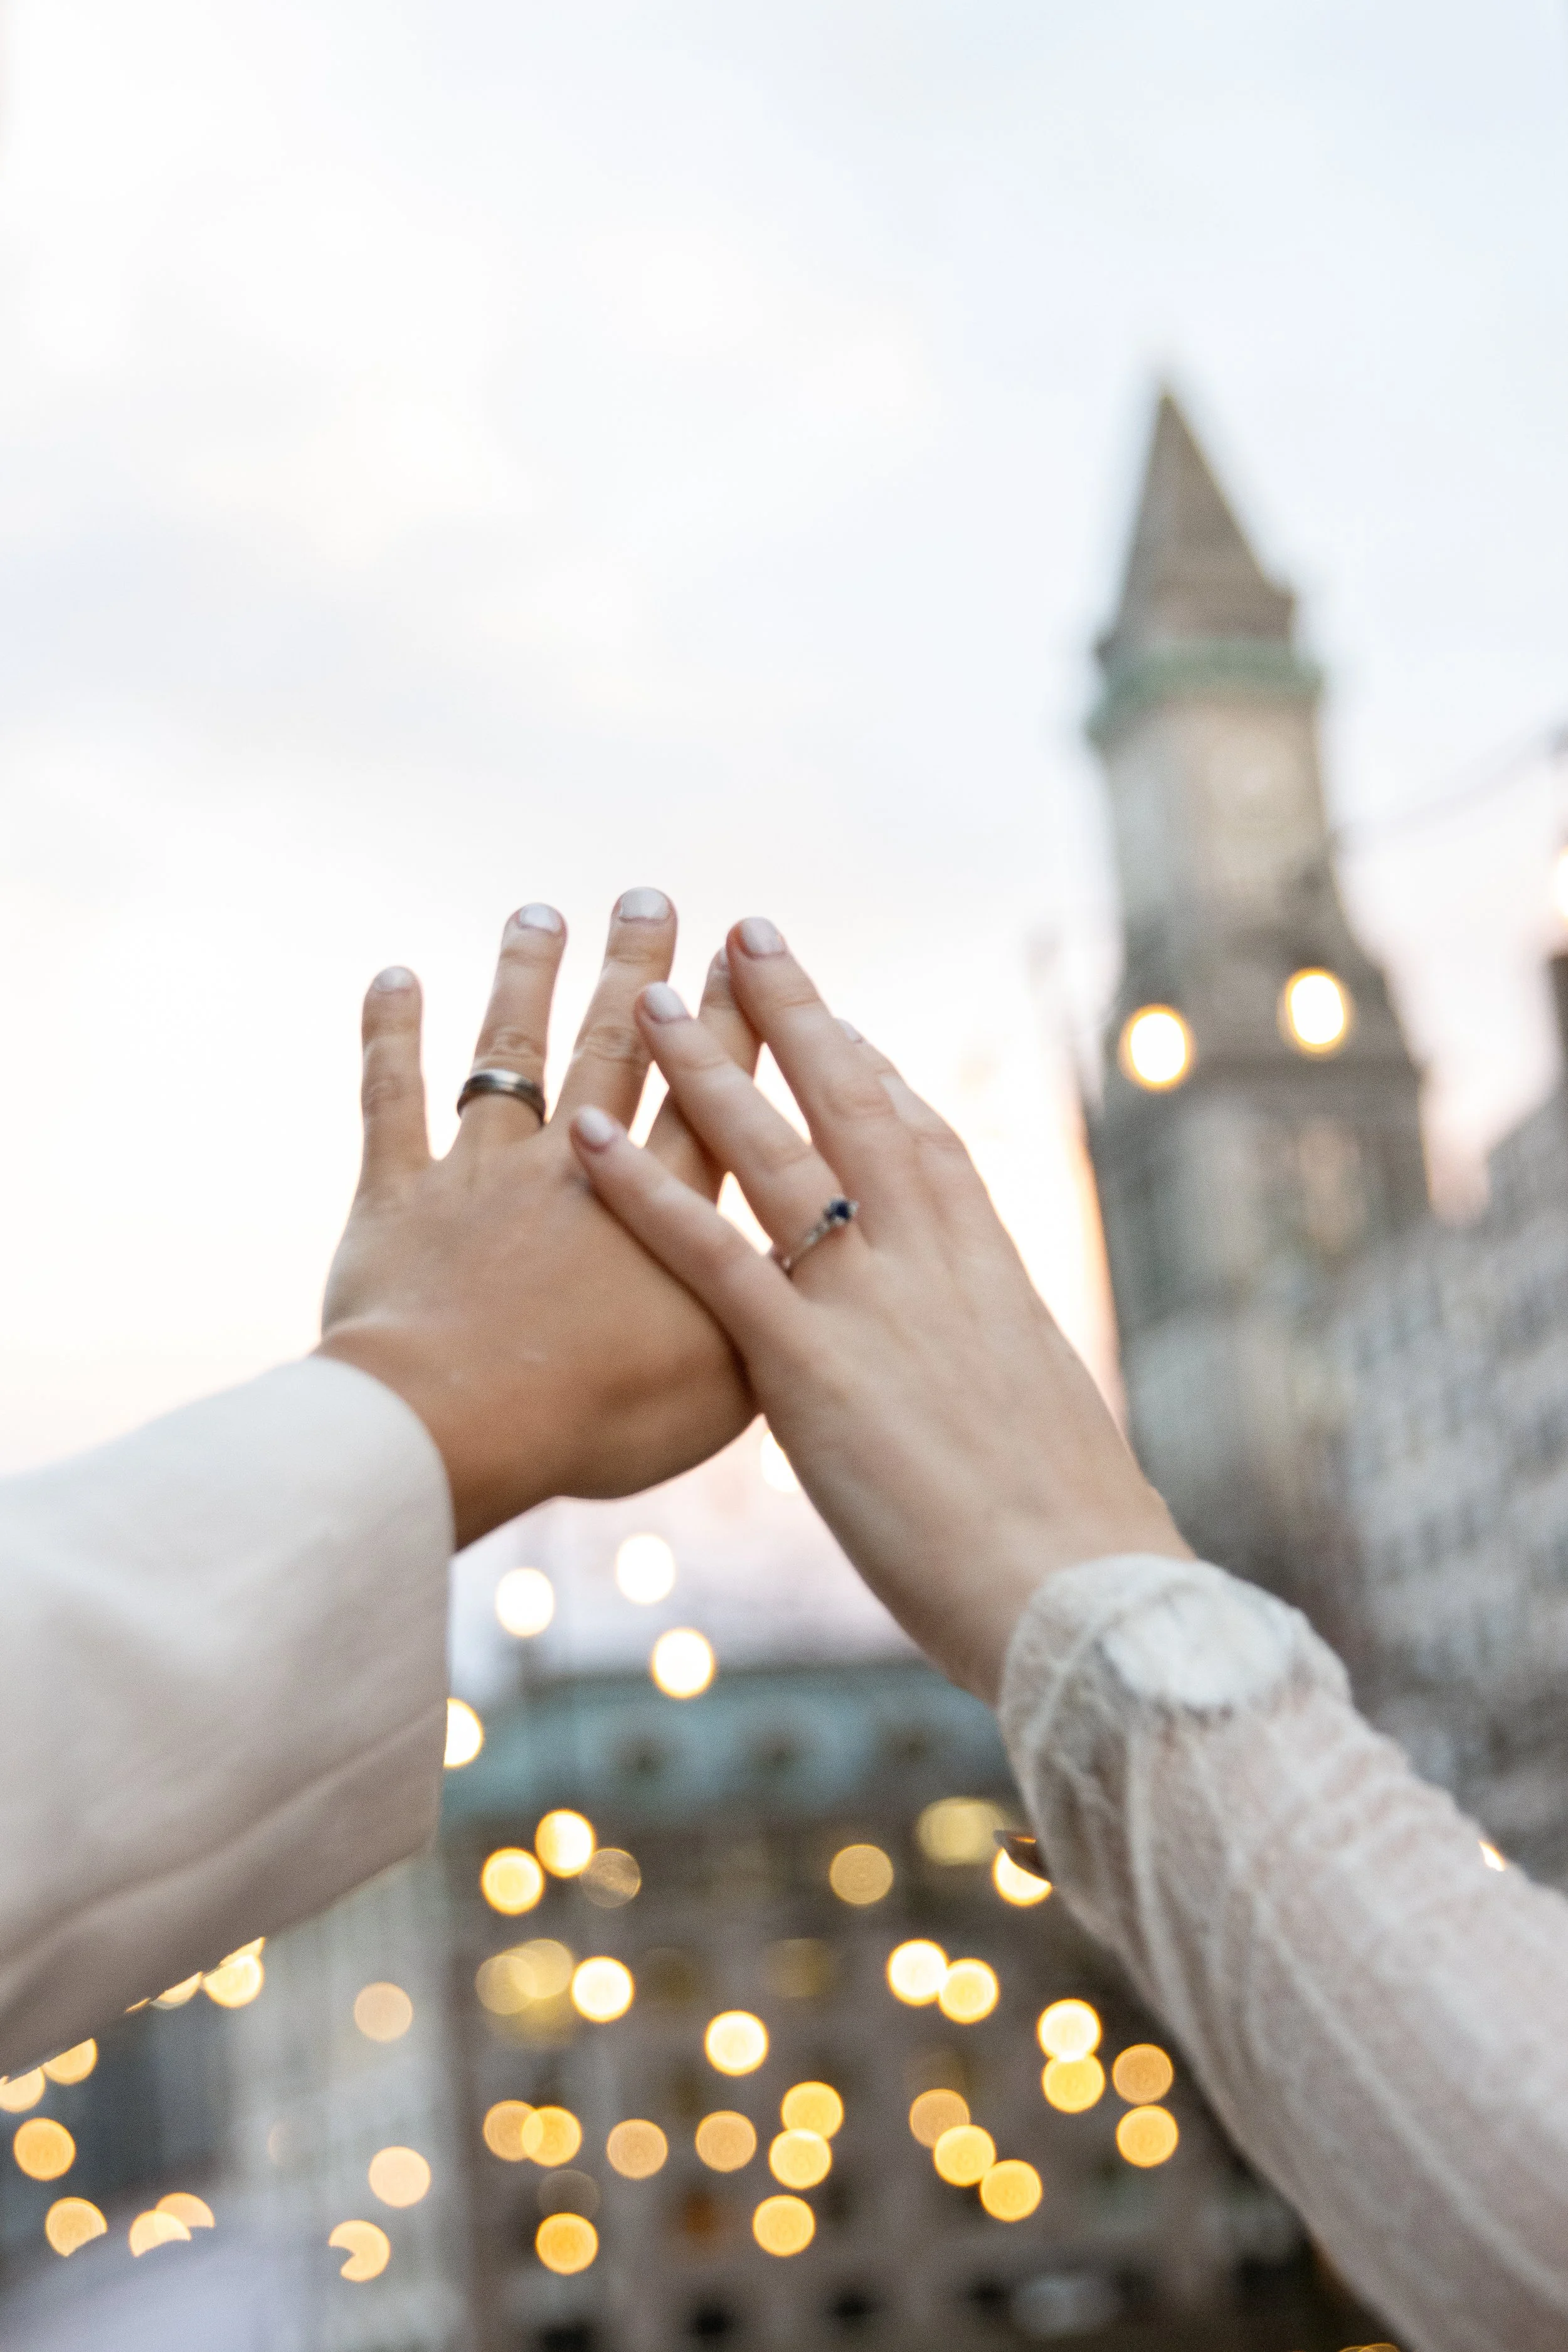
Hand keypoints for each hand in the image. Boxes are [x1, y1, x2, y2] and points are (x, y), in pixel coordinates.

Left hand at [318, 891, 757, 1548]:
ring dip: (523, 977)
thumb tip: (813, 1266)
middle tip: (646, 897)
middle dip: (635, 968)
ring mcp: (483, 1175)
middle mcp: (576, 1167)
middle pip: (612, 1048)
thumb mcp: (726, 1383)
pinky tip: (391, 976)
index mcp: (661, 1207)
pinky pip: (392, 1101)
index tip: (736, 947)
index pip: (703, 1092)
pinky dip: (390, 1036)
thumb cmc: (600, 1418)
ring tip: (537, 914)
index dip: (723, 1017)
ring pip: (508, 1054)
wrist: (461, 1426)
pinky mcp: (399, 1199)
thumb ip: (766, 1311)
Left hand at [567, 918, 1187, 1700]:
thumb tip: (986, 1379)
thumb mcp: (1039, 1424)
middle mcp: (932, 1262)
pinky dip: (645, 1193)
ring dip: (711, 1070)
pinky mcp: (810, 1369)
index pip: (922, 1142)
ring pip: (779, 1156)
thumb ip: (990, 1375)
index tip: (833, 1018)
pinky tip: (588, 1142)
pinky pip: (714, 1259)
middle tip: (748, 935)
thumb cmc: (1074, 1535)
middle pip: (855, 1108)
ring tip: (656, 996)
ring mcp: (872, 1306)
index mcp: (991, 1272)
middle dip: (798, 1016)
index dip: (871, 1070)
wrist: (1083, 1594)